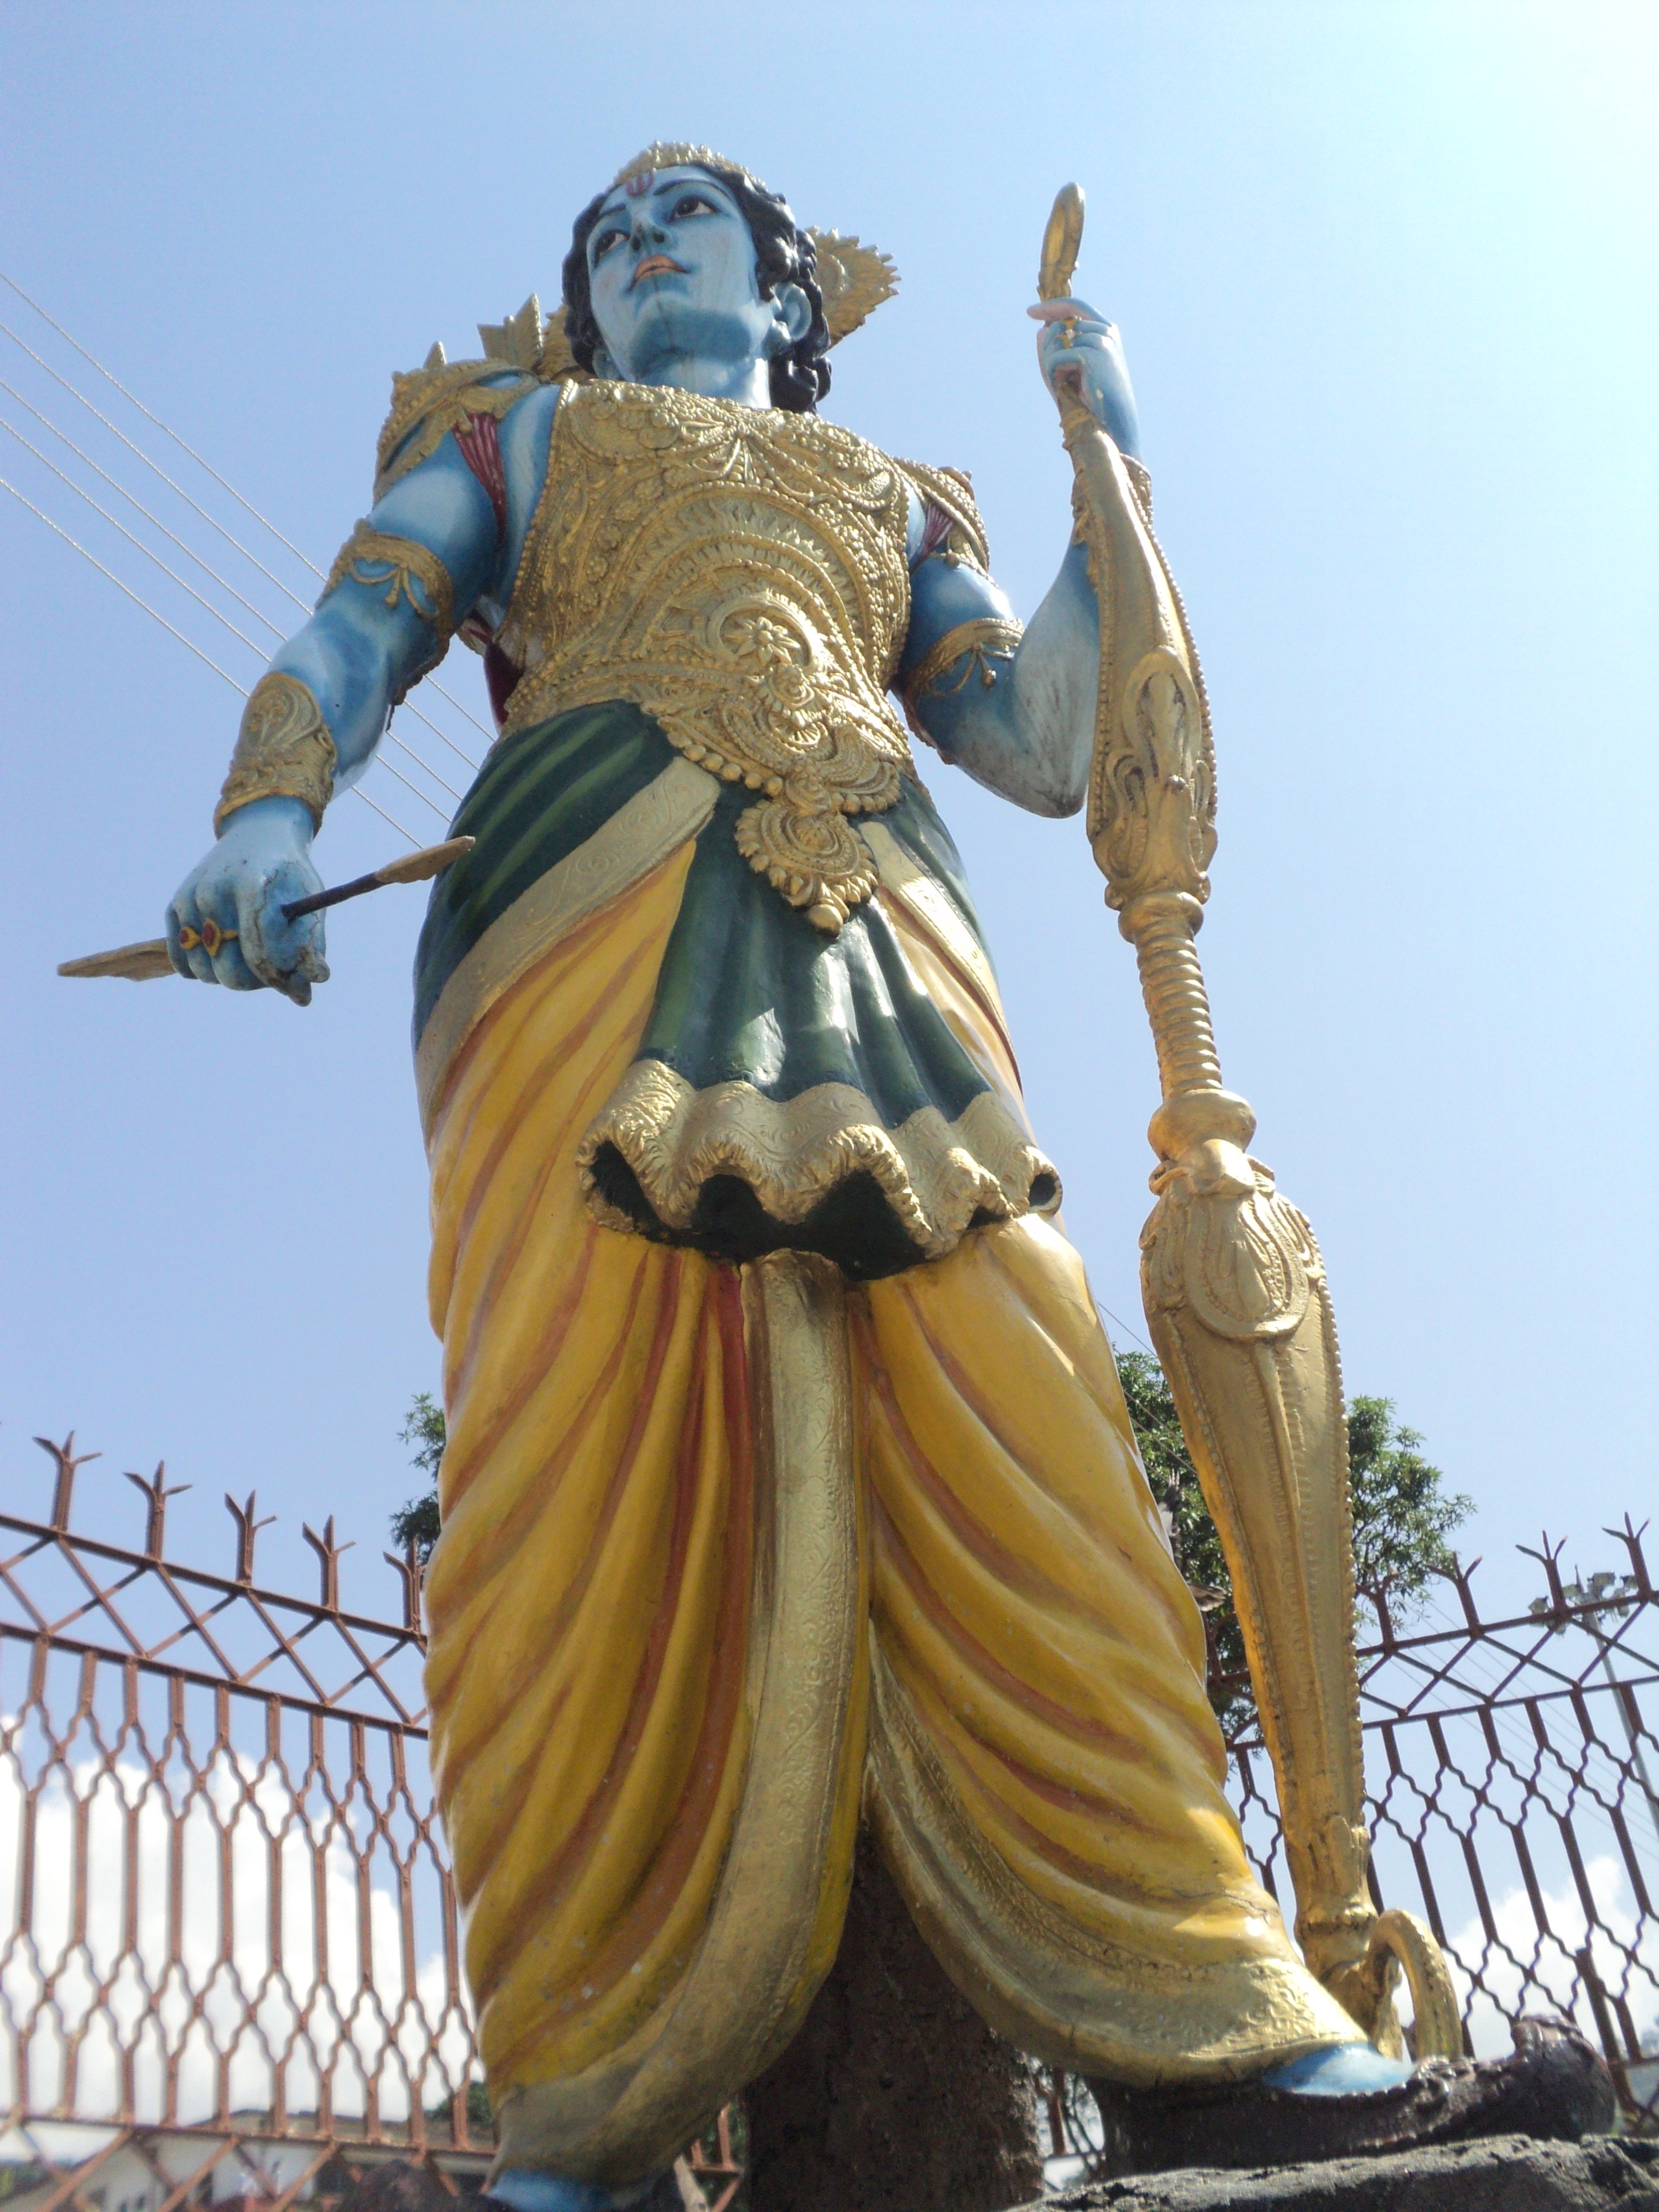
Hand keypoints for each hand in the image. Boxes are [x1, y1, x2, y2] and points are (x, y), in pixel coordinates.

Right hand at [167, 795, 328, 1004]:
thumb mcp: (308, 903)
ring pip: (205, 971)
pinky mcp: (175, 907)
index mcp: (251, 887)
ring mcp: (190, 899)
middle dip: (257, 982)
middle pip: (229, 970)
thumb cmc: (289, 875)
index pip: (260, 955)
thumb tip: (303, 999)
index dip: (280, 978)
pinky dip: (201, 970)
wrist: (259, 834)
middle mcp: (213, 892)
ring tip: (252, 959)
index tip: (296, 984)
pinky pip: (182, 961)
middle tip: (273, 973)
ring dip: (231, 976)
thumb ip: (309, 949)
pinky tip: (223, 958)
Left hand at [1028, 298, 1141, 459]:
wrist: (1113, 421)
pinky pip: (1057, 357)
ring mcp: (1101, 340)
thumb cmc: (1092, 400)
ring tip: (1067, 384)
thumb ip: (1055, 350)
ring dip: (1053, 365)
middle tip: (1054, 374)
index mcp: (1106, 331)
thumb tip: (1041, 331)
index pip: (1076, 307)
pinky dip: (1054, 374)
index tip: (1031, 312)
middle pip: (1061, 324)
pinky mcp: (1093, 354)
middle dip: (1049, 348)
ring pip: (1057, 340)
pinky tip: (1067, 387)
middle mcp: (1106, 331)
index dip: (1052, 307)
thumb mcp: (1070, 372)